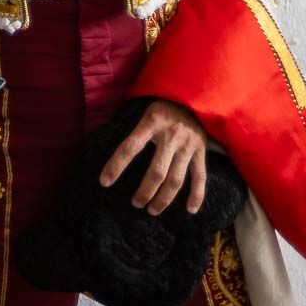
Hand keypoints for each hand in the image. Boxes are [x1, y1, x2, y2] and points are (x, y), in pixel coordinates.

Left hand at [99, 99, 206, 215]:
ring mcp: (188, 145)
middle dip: (144, 192)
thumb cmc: (163, 106)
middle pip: (156, 172)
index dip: (116, 166)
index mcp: (152, 122)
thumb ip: (133, 129)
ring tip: (152, 210)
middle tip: (135, 203)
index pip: (129, 147)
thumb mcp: (145, 110)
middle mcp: (171, 135)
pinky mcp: (201, 151)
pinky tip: (190, 210)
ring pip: (176, 179)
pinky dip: (197, 195)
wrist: (195, 95)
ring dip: (164, 199)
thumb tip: (104, 141)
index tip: (104, 182)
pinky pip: (200, 177)